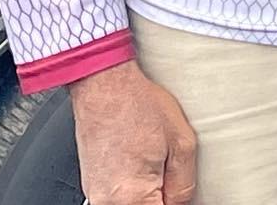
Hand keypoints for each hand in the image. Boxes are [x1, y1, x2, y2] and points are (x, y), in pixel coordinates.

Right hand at [71, 60, 196, 204]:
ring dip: (147, 192)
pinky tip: (136, 159)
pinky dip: (130, 186)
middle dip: (162, 196)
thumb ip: (185, 185)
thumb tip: (184, 203)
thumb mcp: (181, 143)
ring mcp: (96, 194)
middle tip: (165, 169)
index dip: (174, 200)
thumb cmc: (137, 103)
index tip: (175, 187)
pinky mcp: (91, 184)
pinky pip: (117, 196)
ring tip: (151, 160)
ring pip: (132, 204)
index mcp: (133, 196)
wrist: (104, 83)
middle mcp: (108, 202)